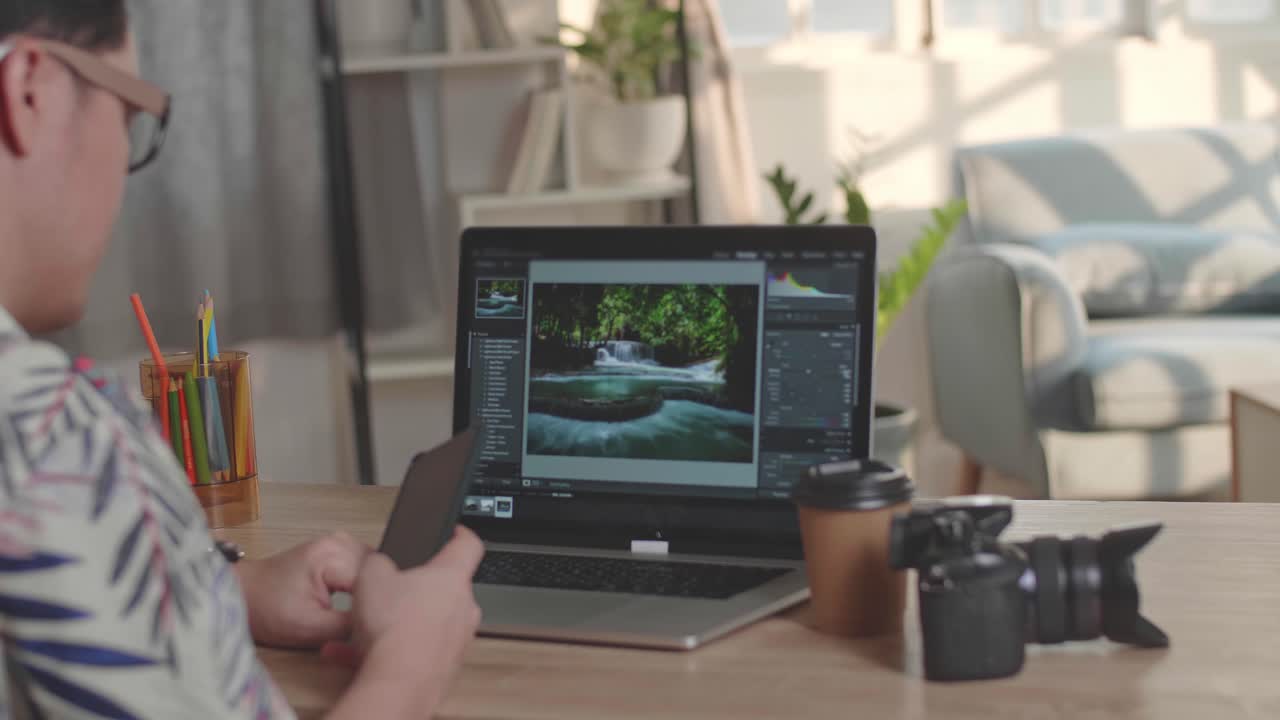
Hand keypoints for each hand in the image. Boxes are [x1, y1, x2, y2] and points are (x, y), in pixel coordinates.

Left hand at [236, 532, 371, 648]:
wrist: (245, 593)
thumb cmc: (268, 609)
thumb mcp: (309, 628)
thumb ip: (349, 626)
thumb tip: (378, 625)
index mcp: (332, 555)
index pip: (375, 582)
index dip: (376, 607)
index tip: (370, 627)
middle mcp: (341, 541)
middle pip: (379, 573)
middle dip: (376, 597)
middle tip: (365, 621)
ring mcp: (341, 541)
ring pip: (376, 570)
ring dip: (372, 590)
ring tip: (359, 611)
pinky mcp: (339, 548)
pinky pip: (365, 566)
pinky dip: (364, 584)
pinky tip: (355, 600)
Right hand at [323, 528, 483, 714]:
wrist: (399, 681)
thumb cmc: (394, 628)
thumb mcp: (371, 576)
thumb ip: (378, 562)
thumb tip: (378, 564)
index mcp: (452, 576)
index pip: (468, 545)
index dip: (460, 533)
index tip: (456, 531)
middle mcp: (464, 607)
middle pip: (446, 588)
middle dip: (420, 588)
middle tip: (394, 589)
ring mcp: (458, 639)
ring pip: (430, 623)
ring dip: (403, 623)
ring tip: (369, 628)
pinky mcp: (447, 666)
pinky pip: (420, 650)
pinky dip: (396, 649)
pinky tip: (361, 654)